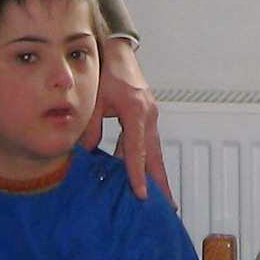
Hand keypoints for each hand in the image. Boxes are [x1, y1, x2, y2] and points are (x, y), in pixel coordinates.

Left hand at [86, 36, 170, 203]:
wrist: (118, 53)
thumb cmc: (107, 73)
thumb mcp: (95, 101)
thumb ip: (91, 128)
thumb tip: (89, 151)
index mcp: (136, 112)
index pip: (137, 150)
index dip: (138, 174)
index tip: (141, 194)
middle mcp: (149, 116)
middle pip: (157, 156)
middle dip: (162, 182)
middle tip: (170, 205)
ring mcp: (151, 116)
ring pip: (154, 151)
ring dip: (156, 173)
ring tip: (161, 196)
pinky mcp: (148, 116)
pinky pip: (148, 143)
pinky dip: (146, 159)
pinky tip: (142, 173)